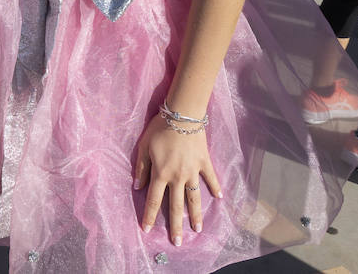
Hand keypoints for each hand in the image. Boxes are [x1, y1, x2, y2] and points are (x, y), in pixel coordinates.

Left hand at [134, 114, 221, 243]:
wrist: (182, 115)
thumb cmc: (160, 129)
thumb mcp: (144, 146)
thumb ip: (141, 168)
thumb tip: (138, 186)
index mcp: (161, 173)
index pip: (153, 200)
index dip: (148, 215)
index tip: (146, 229)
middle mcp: (177, 177)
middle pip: (175, 206)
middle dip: (175, 225)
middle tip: (178, 242)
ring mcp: (193, 171)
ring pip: (194, 197)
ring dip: (195, 215)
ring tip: (198, 229)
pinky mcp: (204, 162)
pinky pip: (210, 178)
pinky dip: (215, 187)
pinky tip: (219, 198)